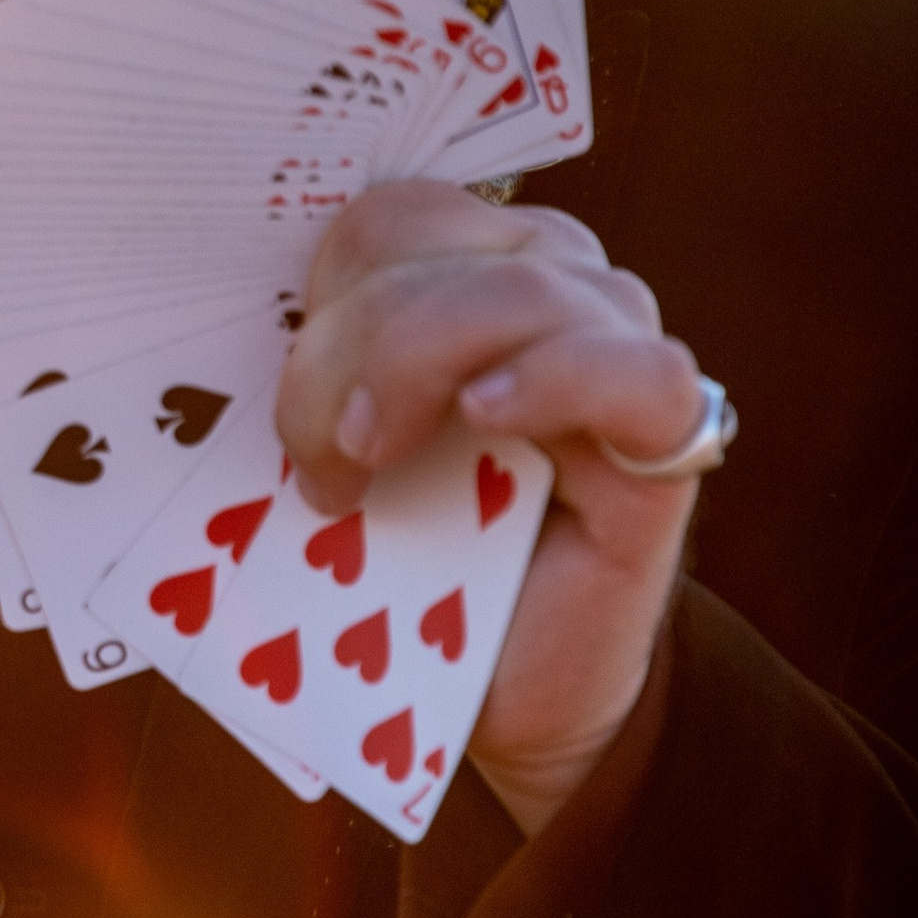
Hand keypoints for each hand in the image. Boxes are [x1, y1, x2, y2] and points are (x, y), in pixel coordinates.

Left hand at [276, 180, 707, 840]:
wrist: (496, 699)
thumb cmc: (401, 573)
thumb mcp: (331, 459)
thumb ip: (308, 383)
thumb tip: (250, 349)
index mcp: (461, 273)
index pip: (390, 218)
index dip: (329, 283)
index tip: (285, 372)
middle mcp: (550, 288)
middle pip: (438, 248)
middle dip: (350, 346)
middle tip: (322, 457)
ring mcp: (614, 355)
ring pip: (524, 288)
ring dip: (420, 361)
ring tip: (371, 458)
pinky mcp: (668, 444)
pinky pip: (638, 370)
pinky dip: (556, 377)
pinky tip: (487, 414)